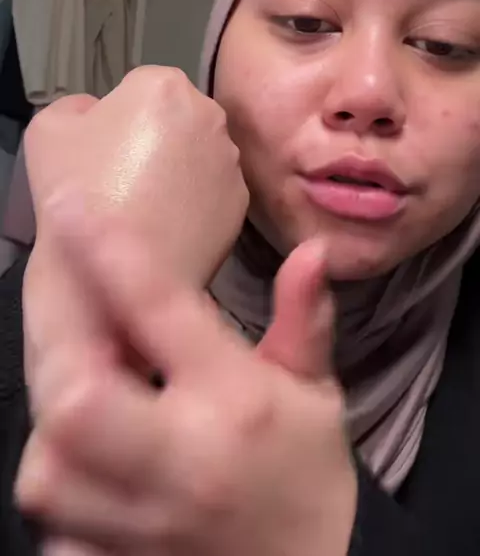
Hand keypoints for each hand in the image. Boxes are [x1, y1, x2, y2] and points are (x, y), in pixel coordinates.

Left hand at [16, 199, 356, 555]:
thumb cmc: (310, 472)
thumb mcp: (316, 391)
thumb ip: (304, 318)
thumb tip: (313, 250)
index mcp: (236, 400)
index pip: (159, 310)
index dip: (107, 251)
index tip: (70, 207)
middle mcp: (184, 457)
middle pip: (77, 398)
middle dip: (58, 346)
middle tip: (69, 317)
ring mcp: (147, 521)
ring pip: (49, 469)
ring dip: (51, 422)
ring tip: (81, 390)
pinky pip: (58, 529)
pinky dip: (62, 488)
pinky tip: (87, 459)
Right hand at [25, 65, 248, 286]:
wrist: (119, 272)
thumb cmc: (79, 193)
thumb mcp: (48, 130)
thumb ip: (77, 107)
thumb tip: (97, 113)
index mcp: (164, 84)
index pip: (139, 89)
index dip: (117, 120)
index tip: (104, 152)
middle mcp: (209, 114)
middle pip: (176, 118)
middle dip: (155, 138)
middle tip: (123, 179)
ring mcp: (230, 161)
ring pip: (197, 155)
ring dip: (178, 170)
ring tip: (146, 209)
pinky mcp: (241, 203)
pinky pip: (212, 193)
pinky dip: (195, 204)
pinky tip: (167, 229)